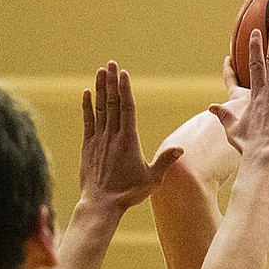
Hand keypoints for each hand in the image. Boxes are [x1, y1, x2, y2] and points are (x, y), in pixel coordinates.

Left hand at [79, 62, 182, 211]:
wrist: (101, 204)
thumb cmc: (128, 193)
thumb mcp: (151, 180)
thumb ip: (164, 162)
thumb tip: (181, 149)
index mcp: (129, 141)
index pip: (127, 108)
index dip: (125, 89)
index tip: (124, 73)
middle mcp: (112, 136)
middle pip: (113, 103)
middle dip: (113, 82)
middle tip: (111, 63)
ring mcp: (99, 139)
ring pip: (100, 108)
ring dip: (101, 88)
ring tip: (101, 71)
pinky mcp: (88, 146)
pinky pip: (87, 121)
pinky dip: (87, 106)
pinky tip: (87, 92)